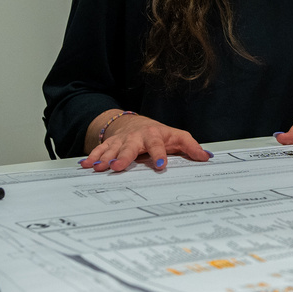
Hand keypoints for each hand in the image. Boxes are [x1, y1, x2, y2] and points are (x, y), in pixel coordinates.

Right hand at [79, 114, 210, 171]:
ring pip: (112, 149)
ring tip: (98, 168)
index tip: (161, 166)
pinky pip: (99, 150)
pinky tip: (86, 165)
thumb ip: (191, 147)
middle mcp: (136, 137)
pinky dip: (92, 157)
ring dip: (105, 158)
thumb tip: (206, 157)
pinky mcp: (109, 144)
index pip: (158, 145)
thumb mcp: (177, 137)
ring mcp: (121, 141)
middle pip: (130, 147)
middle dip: (124, 157)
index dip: (160, 155)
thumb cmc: (158, 133)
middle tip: (117, 167)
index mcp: (154, 135)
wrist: (135, 123)